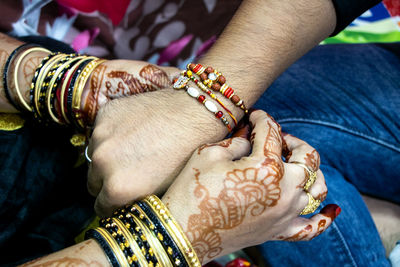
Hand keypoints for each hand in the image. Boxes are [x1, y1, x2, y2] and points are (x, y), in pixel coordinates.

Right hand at [87, 62, 230, 215]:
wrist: (195, 112)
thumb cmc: (187, 154)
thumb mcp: (162, 190)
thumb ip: (135, 199)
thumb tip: (123, 204)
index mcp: (118, 188)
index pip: (100, 207)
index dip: (112, 205)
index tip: (119, 200)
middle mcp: (103, 163)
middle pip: (93, 183)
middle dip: (107, 182)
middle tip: (127, 174)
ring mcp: (101, 136)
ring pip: (95, 155)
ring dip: (108, 156)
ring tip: (133, 149)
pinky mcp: (105, 114)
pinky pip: (100, 132)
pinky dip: (112, 134)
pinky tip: (133, 131)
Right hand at [162, 110, 338, 263]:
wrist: (184, 232)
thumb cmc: (192, 190)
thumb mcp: (210, 154)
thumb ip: (237, 140)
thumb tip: (251, 134)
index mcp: (265, 167)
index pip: (272, 132)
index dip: (262, 118)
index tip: (255, 115)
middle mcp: (284, 190)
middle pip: (306, 157)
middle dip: (292, 140)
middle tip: (276, 137)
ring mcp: (285, 213)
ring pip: (317, 188)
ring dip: (310, 170)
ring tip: (294, 164)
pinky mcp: (279, 231)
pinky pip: (312, 227)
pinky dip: (325, 217)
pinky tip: (332, 209)